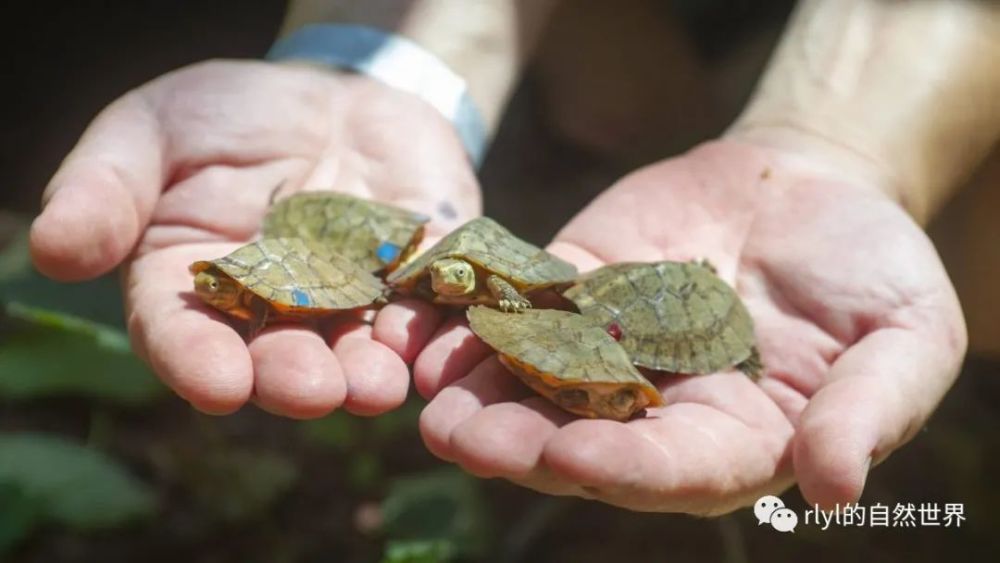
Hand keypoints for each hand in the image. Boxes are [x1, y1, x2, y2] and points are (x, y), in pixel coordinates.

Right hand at [30, 60, 479, 417]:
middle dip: (291, 378)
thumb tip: (51, 249)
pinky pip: (426, 314)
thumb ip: (106, 186)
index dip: (197, 362)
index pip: (184, 334)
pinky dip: (430, 334)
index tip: (217, 385)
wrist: (336, 90)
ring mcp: (350, 301)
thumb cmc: (229, 113)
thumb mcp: (152, 128)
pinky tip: (433, 346)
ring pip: (355, 350)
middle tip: (310, 392)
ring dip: (365, 374)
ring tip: (374, 388)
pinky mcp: (416, 282)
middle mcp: (273, 310)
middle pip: (276, 356)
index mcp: (196, 285)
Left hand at [413, 139, 965, 513]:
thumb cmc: (875, 269)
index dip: (624, 466)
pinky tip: (434, 331)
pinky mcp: (577, 289)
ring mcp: (612, 348)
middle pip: (585, 438)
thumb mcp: (906, 339)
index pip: (674, 469)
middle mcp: (660, 408)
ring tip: (432, 404)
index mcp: (735, 439)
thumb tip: (834, 489)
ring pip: (540, 382)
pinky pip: (526, 307)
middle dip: (525, 445)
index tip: (573, 457)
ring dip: (484, 394)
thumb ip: (870, 412)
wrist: (814, 183)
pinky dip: (482, 319)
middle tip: (465, 441)